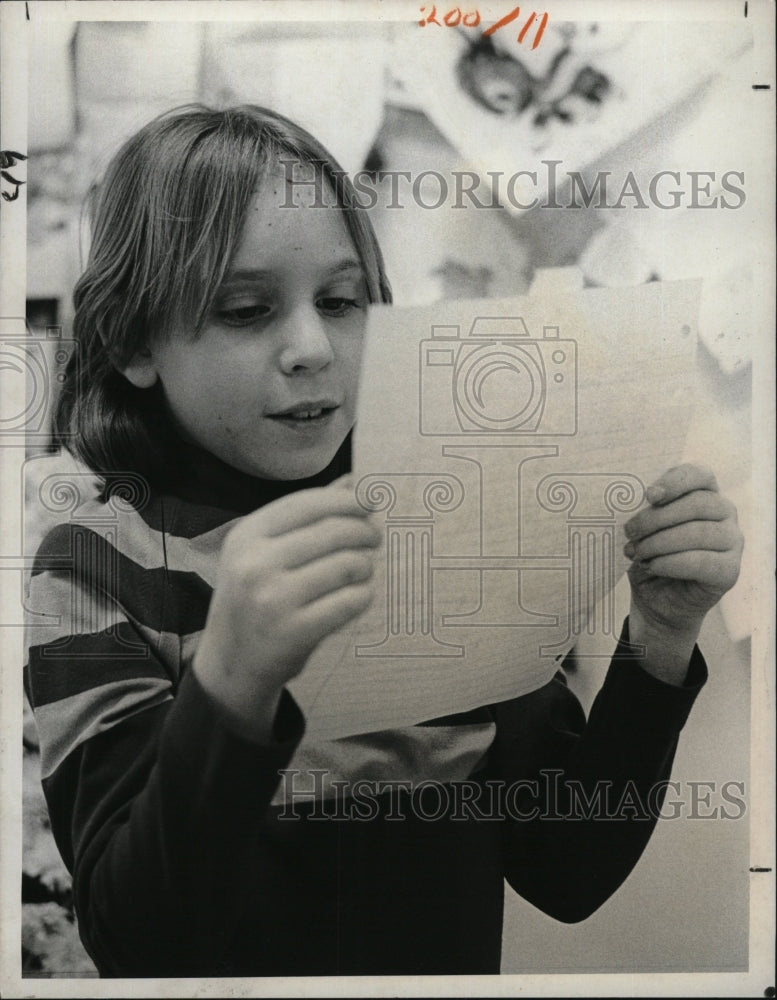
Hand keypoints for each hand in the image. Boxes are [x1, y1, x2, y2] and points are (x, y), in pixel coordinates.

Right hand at [193, 478, 380, 740]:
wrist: (231, 663)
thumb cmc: (254, 598)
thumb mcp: (263, 552)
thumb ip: (305, 517)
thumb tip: (352, 481)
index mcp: (246, 535)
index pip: (308, 504)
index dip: (347, 500)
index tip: (369, 503)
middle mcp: (256, 564)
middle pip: (334, 531)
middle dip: (364, 532)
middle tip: (374, 538)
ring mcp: (274, 599)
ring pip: (348, 566)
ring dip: (365, 566)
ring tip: (362, 571)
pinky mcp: (295, 631)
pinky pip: (351, 601)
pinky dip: (363, 596)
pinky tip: (357, 597)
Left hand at [623, 464, 743, 682]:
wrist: (656, 599)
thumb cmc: (650, 556)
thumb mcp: (643, 530)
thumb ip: (645, 512)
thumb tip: (632, 502)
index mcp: (704, 494)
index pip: (700, 475)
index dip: (675, 481)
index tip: (650, 495)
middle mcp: (724, 514)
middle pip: (698, 503)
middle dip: (657, 518)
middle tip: (631, 532)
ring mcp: (732, 542)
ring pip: (699, 532)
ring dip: (661, 542)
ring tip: (637, 552)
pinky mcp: (730, 571)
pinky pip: (703, 561)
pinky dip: (672, 563)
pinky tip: (653, 566)